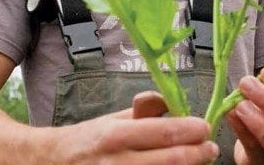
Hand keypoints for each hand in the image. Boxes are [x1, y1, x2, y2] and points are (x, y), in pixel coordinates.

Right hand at [53, 91, 218, 164]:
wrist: (52, 163)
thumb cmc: (91, 139)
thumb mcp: (115, 118)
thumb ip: (146, 112)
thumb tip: (177, 104)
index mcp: (117, 135)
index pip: (165, 132)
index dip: (193, 131)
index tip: (206, 128)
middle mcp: (117, 162)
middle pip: (172, 161)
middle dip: (199, 154)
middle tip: (212, 149)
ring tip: (197, 161)